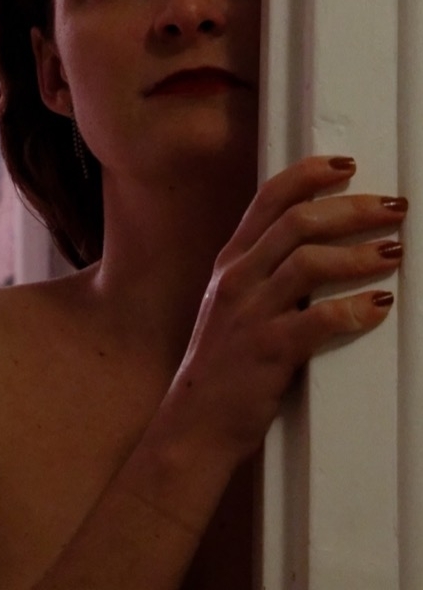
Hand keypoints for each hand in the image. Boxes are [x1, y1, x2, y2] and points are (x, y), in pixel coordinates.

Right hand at [170, 156, 406, 460]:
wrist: (194, 424)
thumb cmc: (223, 368)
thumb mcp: (233, 308)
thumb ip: (266, 276)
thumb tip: (322, 251)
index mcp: (231, 264)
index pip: (268, 200)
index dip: (309, 175)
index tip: (347, 165)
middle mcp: (237, 280)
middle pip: (298, 221)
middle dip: (353, 208)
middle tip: (394, 207)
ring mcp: (249, 314)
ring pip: (309, 262)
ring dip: (360, 254)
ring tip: (394, 254)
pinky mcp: (267, 350)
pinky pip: (317, 320)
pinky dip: (354, 309)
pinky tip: (379, 307)